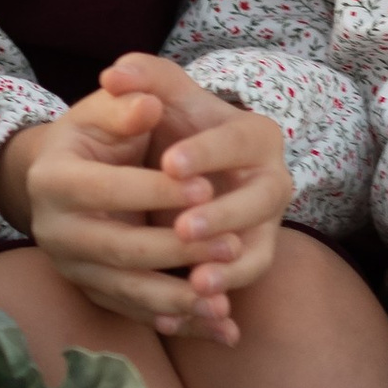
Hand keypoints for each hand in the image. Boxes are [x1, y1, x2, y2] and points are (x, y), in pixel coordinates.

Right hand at [0, 90, 212, 337]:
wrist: (65, 173)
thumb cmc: (95, 134)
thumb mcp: (105, 109)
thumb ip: (127, 103)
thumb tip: (148, 103)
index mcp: (52, 179)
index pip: (106, 189)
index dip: (157, 190)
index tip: (207, 187)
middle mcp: (52, 230)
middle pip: (118, 249)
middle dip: (177, 251)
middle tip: (230, 245)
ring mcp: (70, 267)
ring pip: (126, 292)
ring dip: (178, 299)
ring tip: (225, 301)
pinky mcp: (91, 291)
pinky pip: (135, 313)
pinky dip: (178, 322)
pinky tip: (216, 327)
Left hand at [102, 51, 293, 344]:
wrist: (184, 165)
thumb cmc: (172, 126)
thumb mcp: (162, 97)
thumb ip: (143, 79)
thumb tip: (115, 74)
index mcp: (256, 134)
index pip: (238, 140)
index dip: (207, 153)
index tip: (170, 164)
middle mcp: (272, 180)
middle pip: (260, 201)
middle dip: (222, 217)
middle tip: (182, 228)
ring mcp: (265, 224)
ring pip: (258, 252)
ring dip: (229, 270)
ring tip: (196, 283)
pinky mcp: (250, 258)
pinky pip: (241, 285)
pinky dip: (221, 301)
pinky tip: (190, 313)